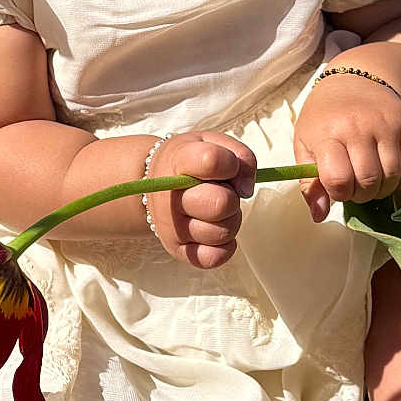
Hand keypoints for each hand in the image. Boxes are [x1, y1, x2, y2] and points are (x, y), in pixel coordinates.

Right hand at [144, 131, 256, 269]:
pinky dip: (225, 247)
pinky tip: (218, 230)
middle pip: (221, 204)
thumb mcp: (213, 143)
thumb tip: (247, 189)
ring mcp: (172, 227)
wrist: (153, 181)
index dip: (231, 165)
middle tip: (223, 191)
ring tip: (218, 210)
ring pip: (222, 232)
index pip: (212, 161)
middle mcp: (171, 197)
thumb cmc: (191, 161)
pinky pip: (214, 258)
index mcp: (179, 160)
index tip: (229, 167)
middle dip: (232, 197)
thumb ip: (240, 155)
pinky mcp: (178, 250)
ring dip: (230, 221)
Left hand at [294, 73, 400, 222]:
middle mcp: (358, 126)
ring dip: (384, 188)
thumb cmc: (324, 117)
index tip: (339, 187)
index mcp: (327, 133)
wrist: (354, 81)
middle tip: (357, 186)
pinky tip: (393, 171)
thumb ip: (309, 182)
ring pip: (393, 176)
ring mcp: (386, 124)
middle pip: (369, 181)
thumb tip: (319, 216)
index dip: (340, 193)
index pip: (339, 179)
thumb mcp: (305, 144)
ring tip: (373, 179)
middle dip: (363, 195)